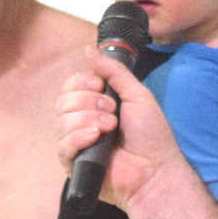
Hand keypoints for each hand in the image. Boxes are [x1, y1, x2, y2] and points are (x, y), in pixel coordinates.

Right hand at [56, 48, 183, 208]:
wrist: (155, 169)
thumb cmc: (151, 135)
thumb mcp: (136, 94)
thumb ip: (113, 71)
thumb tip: (88, 49)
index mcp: (95, 106)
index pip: (71, 86)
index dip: (81, 83)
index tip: (100, 87)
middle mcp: (82, 122)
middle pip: (63, 101)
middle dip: (90, 103)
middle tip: (113, 114)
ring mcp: (77, 144)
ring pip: (62, 121)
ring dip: (89, 120)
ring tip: (110, 130)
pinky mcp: (73, 164)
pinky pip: (62, 145)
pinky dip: (79, 138)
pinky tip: (97, 140)